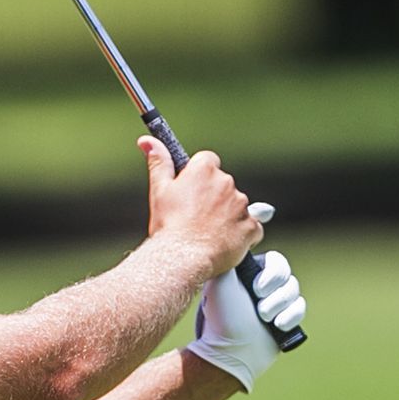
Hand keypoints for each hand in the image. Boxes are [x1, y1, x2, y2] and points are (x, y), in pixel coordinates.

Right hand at [141, 139, 263, 279]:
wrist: (182, 258)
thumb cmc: (169, 225)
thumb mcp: (159, 191)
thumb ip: (159, 162)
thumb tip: (147, 141)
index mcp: (204, 169)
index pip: (208, 161)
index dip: (199, 177)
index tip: (192, 191)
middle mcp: (227, 182)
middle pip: (223, 185)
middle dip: (214, 198)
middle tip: (197, 217)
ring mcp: (242, 205)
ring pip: (237, 207)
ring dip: (227, 217)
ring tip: (208, 234)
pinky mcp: (251, 227)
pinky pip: (251, 228)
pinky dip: (241, 235)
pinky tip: (224, 243)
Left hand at [184, 249, 304, 391]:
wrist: (229, 352)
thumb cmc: (222, 317)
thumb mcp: (221, 279)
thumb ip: (233, 255)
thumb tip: (243, 239)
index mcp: (249, 274)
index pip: (275, 260)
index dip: (272, 273)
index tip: (256, 289)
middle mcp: (263, 286)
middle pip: (287, 275)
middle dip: (276, 293)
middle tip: (259, 307)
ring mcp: (275, 303)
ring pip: (294, 291)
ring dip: (280, 305)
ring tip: (264, 318)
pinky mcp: (286, 320)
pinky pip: (300, 308)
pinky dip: (291, 316)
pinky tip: (278, 325)